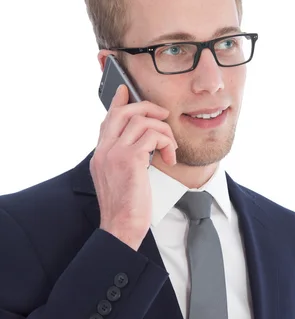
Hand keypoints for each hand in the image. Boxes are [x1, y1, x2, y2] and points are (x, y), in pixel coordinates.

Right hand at [90, 84, 177, 249]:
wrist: (121, 228)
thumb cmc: (125, 208)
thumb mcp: (120, 178)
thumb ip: (125, 158)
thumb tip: (142, 145)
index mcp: (100, 154)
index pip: (107, 119)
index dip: (117, 102)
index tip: (124, 90)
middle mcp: (104, 150)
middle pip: (122, 112)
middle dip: (147, 107)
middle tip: (163, 115)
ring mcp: (115, 153)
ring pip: (141, 121)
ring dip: (163, 130)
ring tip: (170, 147)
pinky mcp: (130, 160)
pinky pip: (152, 136)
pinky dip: (166, 142)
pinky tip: (169, 157)